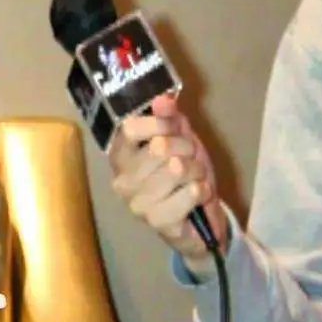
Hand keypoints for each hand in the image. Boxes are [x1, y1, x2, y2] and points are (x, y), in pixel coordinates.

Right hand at [108, 94, 228, 266]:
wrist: (199, 218)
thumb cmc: (183, 172)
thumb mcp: (178, 138)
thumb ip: (168, 117)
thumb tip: (162, 100)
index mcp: (120, 155)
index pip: (130, 129)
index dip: (160, 123)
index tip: (175, 128)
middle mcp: (121, 179)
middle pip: (159, 147)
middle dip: (186, 148)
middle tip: (190, 158)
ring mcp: (136, 203)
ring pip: (177, 169)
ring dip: (196, 170)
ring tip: (194, 177)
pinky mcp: (157, 222)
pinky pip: (190, 193)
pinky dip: (202, 190)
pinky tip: (197, 195)